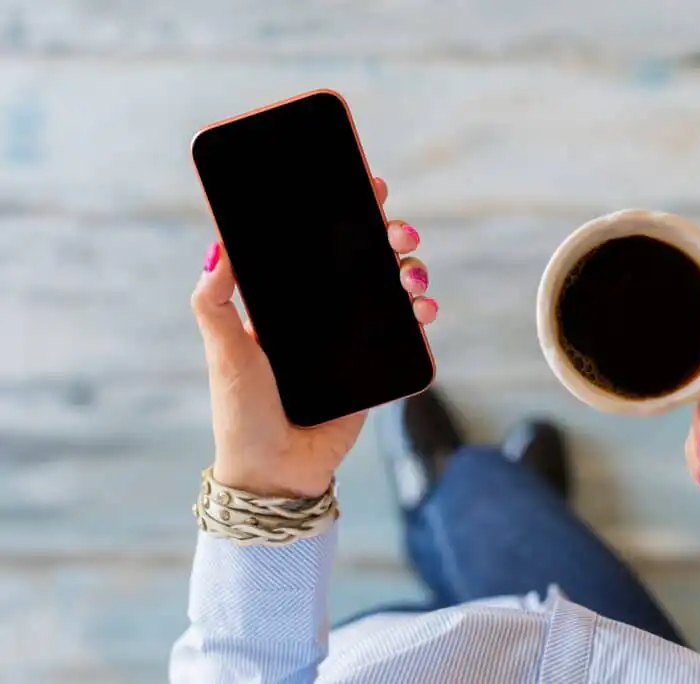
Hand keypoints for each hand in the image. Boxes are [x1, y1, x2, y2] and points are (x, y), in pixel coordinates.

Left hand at [190, 177, 437, 497]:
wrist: (276, 472)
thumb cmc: (242, 412)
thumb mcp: (223, 350)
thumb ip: (213, 301)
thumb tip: (217, 246)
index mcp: (289, 302)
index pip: (321, 246)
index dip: (346, 214)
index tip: (367, 187)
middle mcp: (325, 315)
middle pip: (366, 261)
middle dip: (389, 237)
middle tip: (398, 231)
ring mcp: (354, 341)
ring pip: (393, 291)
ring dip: (411, 272)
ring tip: (413, 274)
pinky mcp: (377, 369)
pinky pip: (406, 334)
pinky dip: (422, 316)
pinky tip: (424, 310)